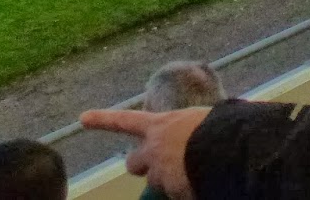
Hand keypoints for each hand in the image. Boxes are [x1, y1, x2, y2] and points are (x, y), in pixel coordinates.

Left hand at [80, 107, 209, 198]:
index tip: (82, 118)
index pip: (125, 120)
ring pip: (156, 183)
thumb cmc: (220, 127)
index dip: (103, 119)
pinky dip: (184, 190)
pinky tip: (200, 183)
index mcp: (162, 124)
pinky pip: (175, 194)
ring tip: (192, 173)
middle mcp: (155, 149)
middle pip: (133, 162)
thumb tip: (205, 125)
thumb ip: (192, 125)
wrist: (227, 151)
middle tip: (156, 165)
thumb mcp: (204, 117)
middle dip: (140, 165)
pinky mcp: (170, 194)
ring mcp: (160, 174)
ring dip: (169, 180)